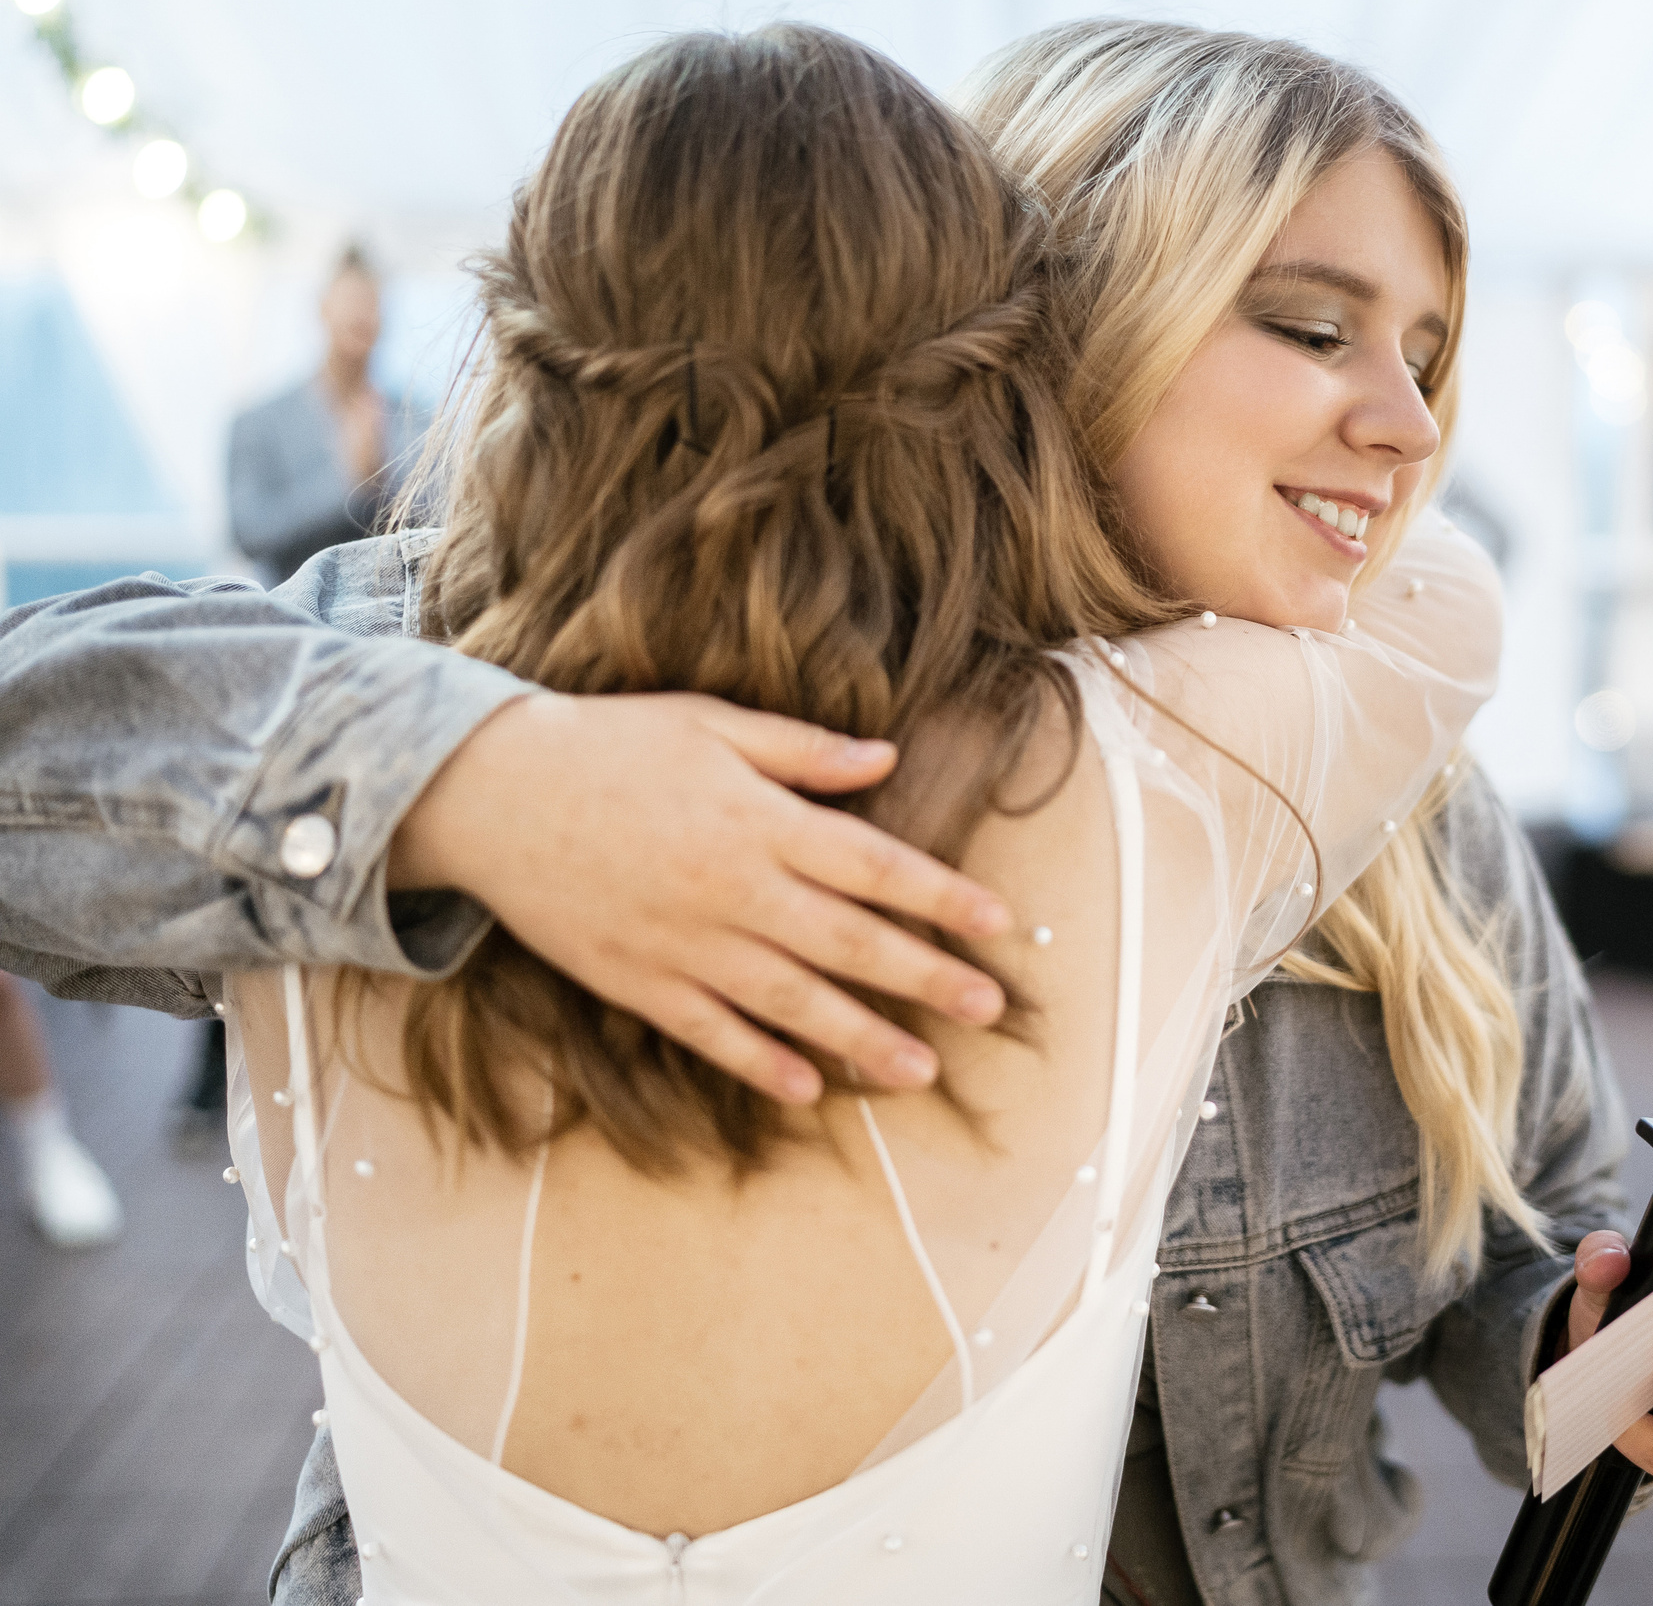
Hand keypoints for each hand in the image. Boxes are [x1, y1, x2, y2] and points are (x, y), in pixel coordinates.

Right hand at [390, 694, 1013, 1103]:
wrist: (490, 793)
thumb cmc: (609, 745)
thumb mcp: (711, 725)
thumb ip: (802, 750)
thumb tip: (886, 758)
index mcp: (760, 820)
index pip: (874, 864)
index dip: (941, 896)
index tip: (998, 924)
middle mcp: (734, 888)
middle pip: (849, 942)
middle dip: (926, 977)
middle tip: (989, 1009)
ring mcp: (686, 943)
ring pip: (791, 1002)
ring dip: (861, 1039)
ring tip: (920, 1071)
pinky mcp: (639, 982)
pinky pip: (710, 1034)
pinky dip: (759, 1064)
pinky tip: (807, 1090)